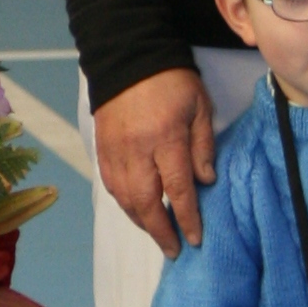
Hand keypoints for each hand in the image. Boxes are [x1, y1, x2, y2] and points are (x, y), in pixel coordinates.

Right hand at [91, 66, 215, 258]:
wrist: (126, 57)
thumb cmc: (171, 80)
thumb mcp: (199, 106)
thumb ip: (203, 145)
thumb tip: (205, 182)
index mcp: (165, 137)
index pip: (178, 188)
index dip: (187, 217)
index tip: (195, 238)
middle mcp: (137, 150)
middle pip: (146, 202)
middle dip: (161, 230)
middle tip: (174, 249)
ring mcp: (115, 151)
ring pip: (125, 198)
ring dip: (141, 221)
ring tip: (158, 233)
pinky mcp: (102, 148)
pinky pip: (111, 185)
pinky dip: (124, 204)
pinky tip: (136, 211)